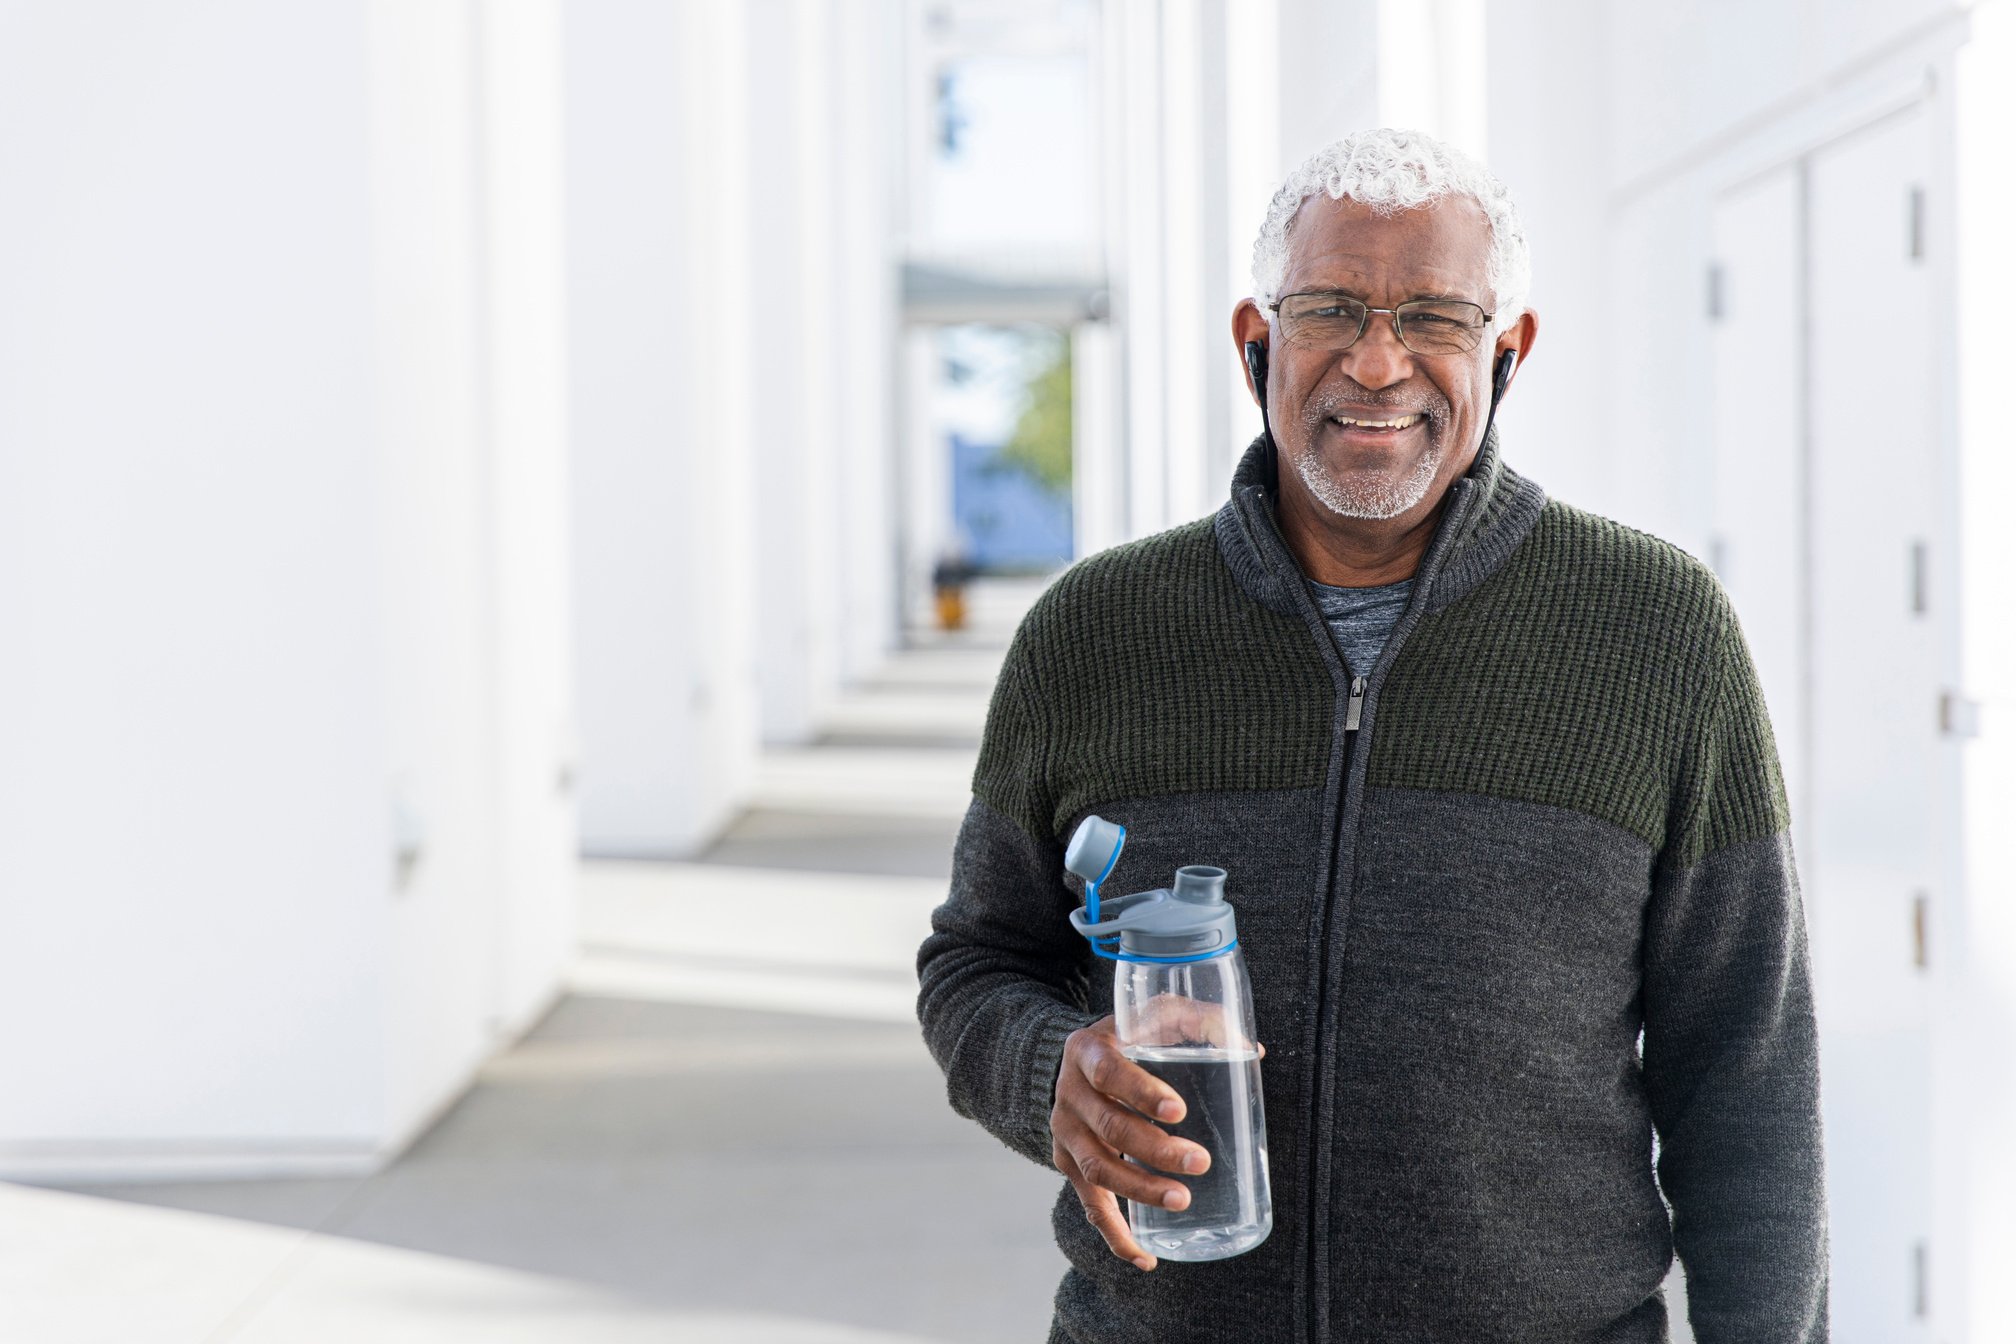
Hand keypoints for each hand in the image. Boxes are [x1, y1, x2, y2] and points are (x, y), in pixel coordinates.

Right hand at [1050, 1015, 1210, 1271]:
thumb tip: (1249, 1051)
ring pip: (1097, 1170)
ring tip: (1183, 1200)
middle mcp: (1068, 1093)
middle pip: (1108, 1129)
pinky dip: (1115, 1235)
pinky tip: (1144, 1257)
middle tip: (1200, 1162)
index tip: (1179, 1111)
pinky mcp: (1068, 1164)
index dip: (1141, 1093)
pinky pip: (1089, 1206)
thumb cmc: (1129, 1035)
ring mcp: (1065, 1133)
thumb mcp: (1155, 1013)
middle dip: (1155, 1151)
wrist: (1072, 1059)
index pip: (1109, 1073)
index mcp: (1088, 1051)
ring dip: (1140, 1190)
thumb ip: (1200, 1020)